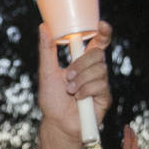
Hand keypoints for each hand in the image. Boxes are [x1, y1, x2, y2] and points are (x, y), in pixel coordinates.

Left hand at [38, 20, 111, 139]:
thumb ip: (47, 50)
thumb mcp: (47, 72)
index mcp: (83, 62)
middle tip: (68, 77)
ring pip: (100, 70)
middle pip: (98, 54)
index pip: (98, 43)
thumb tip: (44, 27)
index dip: (103, 33)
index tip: (101, 25)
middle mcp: (94, 70)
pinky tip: (78, 98)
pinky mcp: (105, 97)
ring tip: (70, 91)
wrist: (57, 123)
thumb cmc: (52, 99)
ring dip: (81, 80)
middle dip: (81, 64)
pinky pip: (100, 86)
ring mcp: (101, 83)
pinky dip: (85, 91)